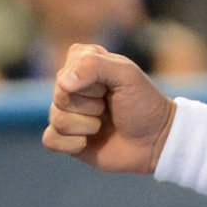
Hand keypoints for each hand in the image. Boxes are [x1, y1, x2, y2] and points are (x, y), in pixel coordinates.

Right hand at [42, 44, 175, 173]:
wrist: (156, 140)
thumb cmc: (144, 103)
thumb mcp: (126, 74)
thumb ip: (93, 66)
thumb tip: (62, 84)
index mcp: (82, 62)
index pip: (66, 72)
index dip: (90, 83)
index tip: (111, 86)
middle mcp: (70, 86)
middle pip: (59, 97)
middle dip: (91, 106)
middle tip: (109, 106)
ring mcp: (67, 113)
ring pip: (56, 118)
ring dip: (87, 125)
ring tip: (103, 124)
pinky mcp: (65, 139)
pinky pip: (50, 140)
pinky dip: (72, 144)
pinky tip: (88, 142)